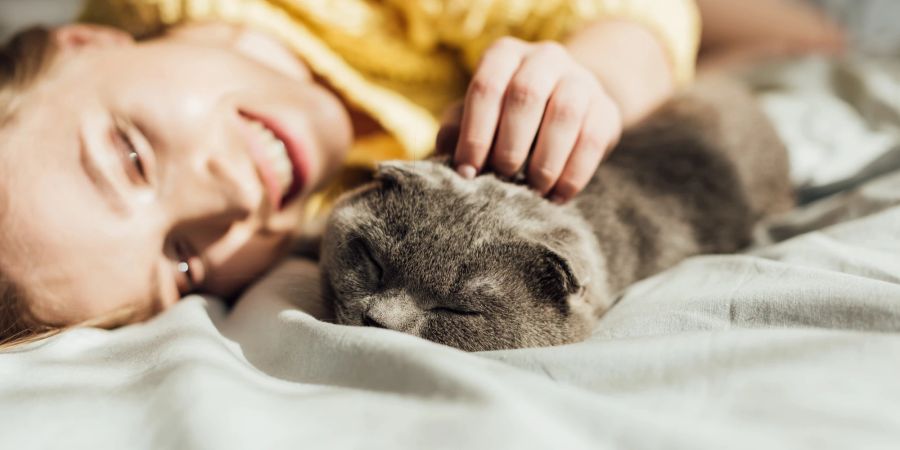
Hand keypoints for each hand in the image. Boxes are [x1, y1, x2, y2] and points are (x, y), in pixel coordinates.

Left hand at [437, 37, 621, 201]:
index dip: (475, 132)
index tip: (468, 171)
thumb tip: (447, 157)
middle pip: (525, 95)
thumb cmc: (506, 117)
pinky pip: (592, 140)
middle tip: (501, 177)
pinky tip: (557, 196)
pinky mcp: (607, 109)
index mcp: (505, 55)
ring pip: (564, 114)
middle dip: (510, 145)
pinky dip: (572, 174)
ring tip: (531, 190)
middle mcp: (544, 57)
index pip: (487, 86)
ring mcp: (581, 79)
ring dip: (544, 160)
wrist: (565, 106)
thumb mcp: (478, 116)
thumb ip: (458, 130)